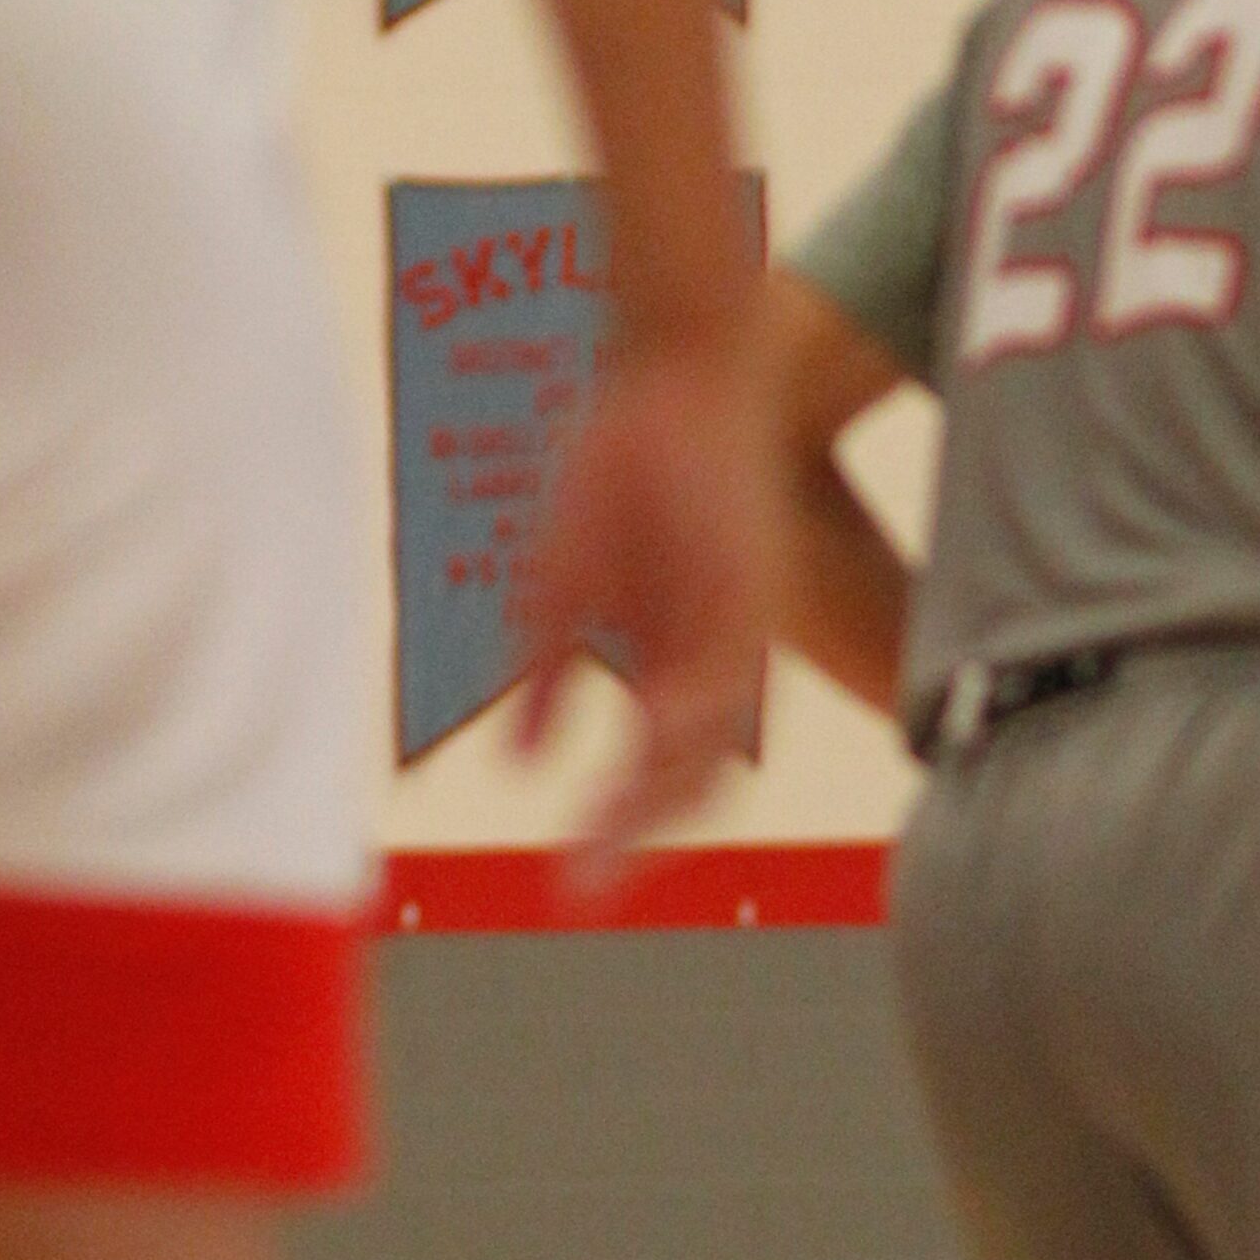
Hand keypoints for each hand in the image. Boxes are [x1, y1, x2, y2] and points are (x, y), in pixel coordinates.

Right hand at [514, 337, 782, 883]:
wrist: (678, 369)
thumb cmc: (624, 470)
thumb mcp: (562, 587)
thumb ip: (548, 682)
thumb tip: (515, 769)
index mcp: (689, 663)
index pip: (668, 776)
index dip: (624, 831)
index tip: (572, 880)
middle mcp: (723, 656)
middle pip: (693, 778)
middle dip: (635, 837)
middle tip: (581, 890)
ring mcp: (738, 623)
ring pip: (710, 737)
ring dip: (654, 797)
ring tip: (601, 844)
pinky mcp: (744, 581)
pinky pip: (718, 669)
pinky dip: (684, 717)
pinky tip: (645, 748)